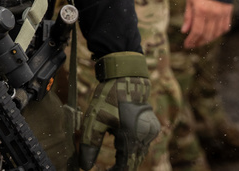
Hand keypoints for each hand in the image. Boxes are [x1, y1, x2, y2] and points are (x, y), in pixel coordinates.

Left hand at [79, 52, 159, 170]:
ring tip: (112, 156)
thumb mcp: (94, 120)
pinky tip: (120, 141)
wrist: (126, 77)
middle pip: (133, 162)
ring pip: (139, 154)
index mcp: (131, 137)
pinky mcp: (152, 127)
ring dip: (126, 158)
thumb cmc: (108, 97)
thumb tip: (85, 167)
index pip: (124, 166)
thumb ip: (90, 145)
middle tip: (105, 168)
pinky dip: (132, 147)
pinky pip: (142, 144)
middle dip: (119, 167)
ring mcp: (151, 132)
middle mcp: (145, 137)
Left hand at [181, 0, 233, 48]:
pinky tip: (212, 34)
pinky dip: (218, 34)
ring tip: (200, 40)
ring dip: (208, 39)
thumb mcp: (189, 2)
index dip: (191, 40)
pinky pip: (224, 28)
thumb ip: (188, 17)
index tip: (186, 45)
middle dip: (198, 42)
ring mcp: (222, 14)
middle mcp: (213, 14)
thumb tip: (184, 32)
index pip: (197, 31)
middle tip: (192, 44)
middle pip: (207, 35)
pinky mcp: (228, 13)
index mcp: (201, 11)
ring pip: (216, 34)